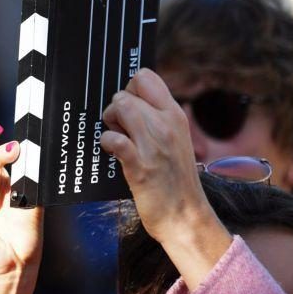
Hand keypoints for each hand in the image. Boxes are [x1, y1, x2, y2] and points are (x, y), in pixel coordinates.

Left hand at [101, 68, 231, 288]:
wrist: (185, 216)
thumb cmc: (173, 178)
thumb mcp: (174, 139)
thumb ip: (156, 118)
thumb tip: (128, 101)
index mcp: (175, 115)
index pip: (145, 77)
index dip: (129, 90)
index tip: (130, 110)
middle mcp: (166, 125)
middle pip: (127, 93)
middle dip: (116, 110)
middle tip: (122, 131)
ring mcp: (154, 145)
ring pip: (120, 108)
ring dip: (110, 124)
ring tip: (119, 141)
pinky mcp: (140, 166)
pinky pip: (114, 139)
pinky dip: (107, 144)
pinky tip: (115, 155)